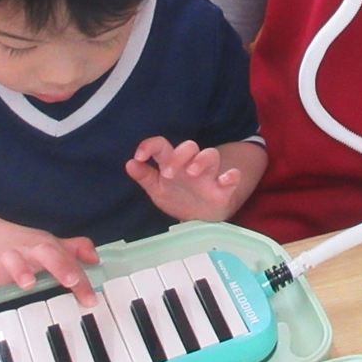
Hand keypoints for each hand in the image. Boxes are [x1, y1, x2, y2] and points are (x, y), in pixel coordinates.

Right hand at [0, 222, 99, 305]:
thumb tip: (96, 259)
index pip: (68, 262)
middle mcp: (29, 250)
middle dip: (58, 265)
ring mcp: (6, 256)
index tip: (90, 299)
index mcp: (47, 247)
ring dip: (20, 270)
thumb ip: (74, 253)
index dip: (81, 279)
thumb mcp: (52, 246)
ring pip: (13, 260)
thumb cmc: (25, 246)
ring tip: (28, 283)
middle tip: (69, 280)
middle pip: (46, 253)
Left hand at [126, 137, 244, 221]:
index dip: (150, 146)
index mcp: (172, 163)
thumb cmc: (177, 195)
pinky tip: (228, 178)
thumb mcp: (157, 189)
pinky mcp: (224, 189)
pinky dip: (232, 176)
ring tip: (193, 172)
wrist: (202, 216)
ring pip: (210, 156)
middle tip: (168, 173)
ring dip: (202, 160)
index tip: (139, 156)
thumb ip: (144, 176)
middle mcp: (190, 164)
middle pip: (188, 147)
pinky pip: (233, 177)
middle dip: (179, 155)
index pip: (161, 146)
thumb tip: (128, 164)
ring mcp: (209, 175)